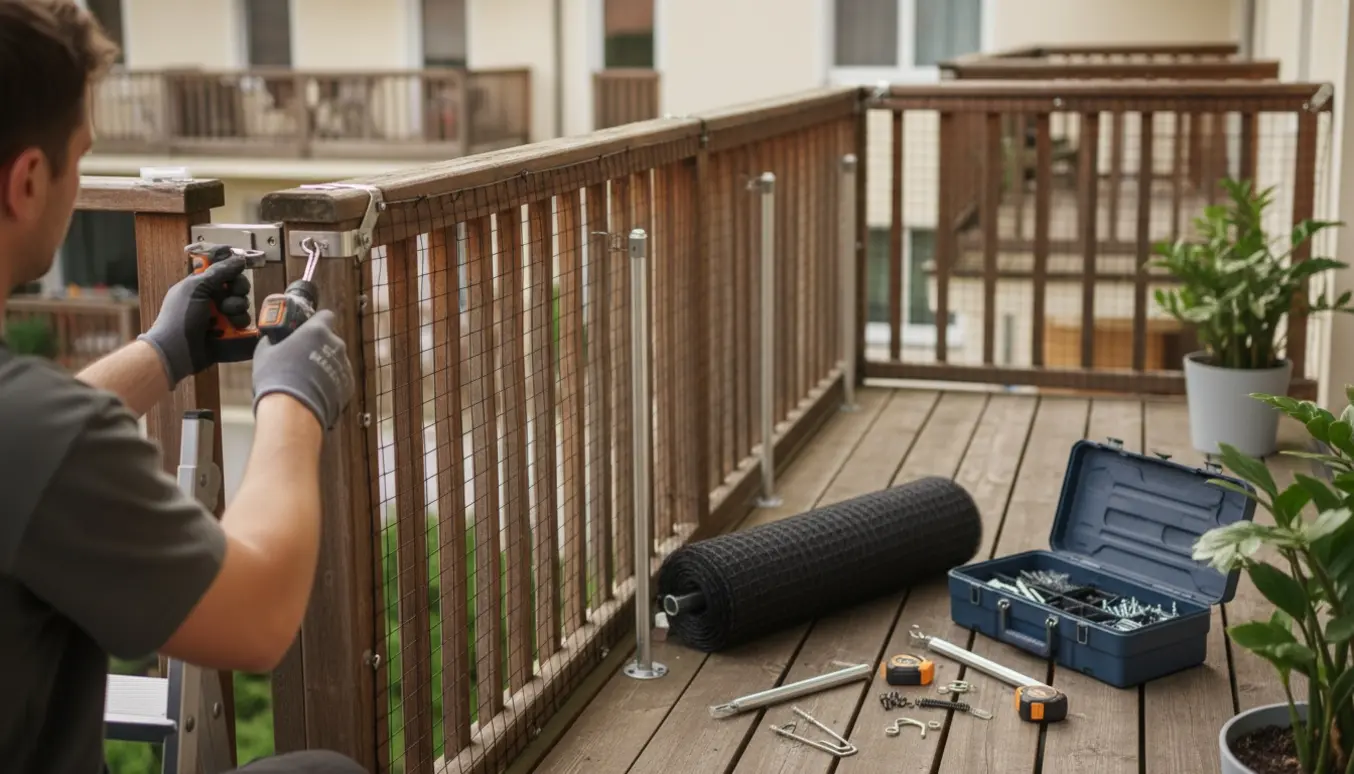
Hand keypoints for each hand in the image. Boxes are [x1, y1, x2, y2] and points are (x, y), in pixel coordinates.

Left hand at [138, 251, 252, 386]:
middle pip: (237, 285)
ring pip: (242, 303)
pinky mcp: (229, 331)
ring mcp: (221, 315)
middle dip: (237, 289)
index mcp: (200, 284)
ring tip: (225, 316)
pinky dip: (239, 324)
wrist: (177, 350)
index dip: (231, 267)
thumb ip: (218, 272)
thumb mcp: (195, 288)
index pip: (222, 269)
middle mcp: (212, 297)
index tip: (237, 267)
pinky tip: (230, 328)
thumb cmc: (180, 317)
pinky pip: (244, 322)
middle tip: (230, 294)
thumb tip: (238, 258)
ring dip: (236, 308)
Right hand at [251, 310, 354, 430]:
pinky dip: (331, 384)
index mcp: (317, 331)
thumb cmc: (277, 378)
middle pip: (331, 341)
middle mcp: (336, 345)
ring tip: (308, 382)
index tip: (309, 330)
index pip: (326, 316)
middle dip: (319, 347)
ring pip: (336, 361)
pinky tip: (316, 393)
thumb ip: (272, 341)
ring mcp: (345, 366)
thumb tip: (271, 340)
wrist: (293, 411)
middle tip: (302, 360)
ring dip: (326, 366)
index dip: (318, 321)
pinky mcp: (349, 386)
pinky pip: (340, 380)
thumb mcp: (265, 353)